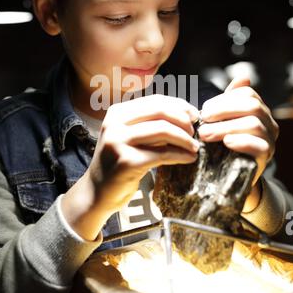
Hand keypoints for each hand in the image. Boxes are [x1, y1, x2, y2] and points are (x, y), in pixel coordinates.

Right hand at [88, 94, 198, 212]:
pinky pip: (162, 154)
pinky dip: (180, 155)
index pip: (155, 101)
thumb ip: (151, 124)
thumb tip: (186, 116)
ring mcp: (119, 142)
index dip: (179, 106)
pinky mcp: (127, 162)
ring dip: (185, 139)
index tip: (194, 115)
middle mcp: (115, 123)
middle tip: (194, 133)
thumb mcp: (130, 136)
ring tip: (194, 147)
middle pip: (160, 112)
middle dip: (183, 121)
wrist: (98, 191)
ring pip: (163, 130)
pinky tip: (189, 158)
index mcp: (117, 112)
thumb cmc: (120, 162)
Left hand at [199, 77, 278, 209]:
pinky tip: (226, 142)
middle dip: (224, 111)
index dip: (224, 99)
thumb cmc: (223, 144)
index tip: (204, 110)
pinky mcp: (266, 157)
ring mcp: (270, 139)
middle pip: (252, 106)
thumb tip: (243, 77)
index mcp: (259, 109)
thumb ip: (229, 101)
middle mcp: (268, 122)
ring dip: (226, 127)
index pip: (247, 94)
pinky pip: (259, 145)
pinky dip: (241, 141)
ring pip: (254, 124)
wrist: (230, 176)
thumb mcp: (223, 121)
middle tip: (203, 121)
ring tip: (205, 134)